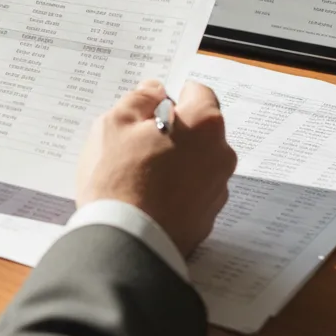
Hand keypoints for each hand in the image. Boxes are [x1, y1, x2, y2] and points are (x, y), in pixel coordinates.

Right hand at [75, 79, 236, 256]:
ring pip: (196, 162)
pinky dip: (175, 190)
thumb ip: (138, 99)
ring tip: (137, 174)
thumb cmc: (118, 180)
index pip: (197, 92)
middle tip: (136, 142)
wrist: (124, 244)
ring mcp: (217, 191)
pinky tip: (146, 197)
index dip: (170, 96)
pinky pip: (192, 193)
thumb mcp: (114, 124)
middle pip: (199, 130)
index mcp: (204, 124)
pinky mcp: (207, 219)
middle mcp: (221, 155)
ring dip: (175, 162)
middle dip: (173, 131)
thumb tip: (153, 91)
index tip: (149, 107)